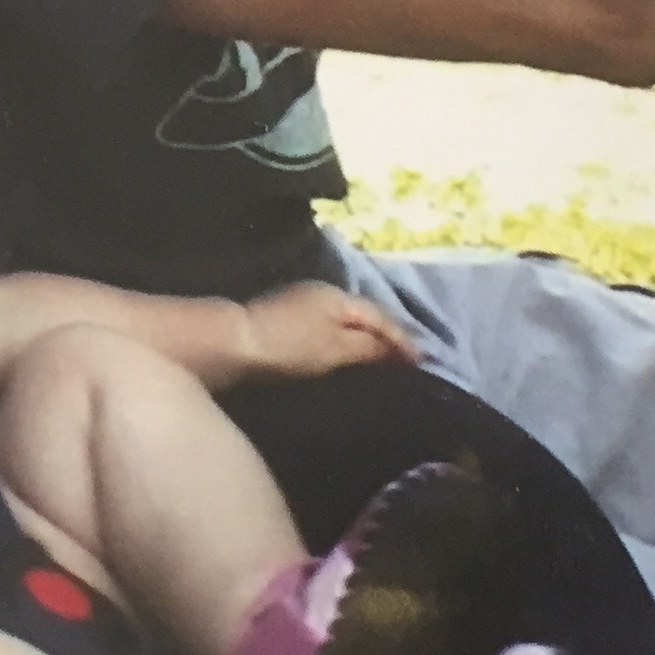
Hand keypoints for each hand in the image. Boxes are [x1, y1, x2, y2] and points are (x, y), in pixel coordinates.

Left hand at [240, 281, 419, 378]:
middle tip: (406, 359)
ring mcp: (302, 303)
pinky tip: (346, 354)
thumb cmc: (287, 346)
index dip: (402, 338)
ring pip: (346, 320)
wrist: (233, 343)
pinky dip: (345, 339)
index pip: (380, 315)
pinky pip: (330, 326)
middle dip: (386, 335)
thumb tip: (396, 348)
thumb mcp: (334, 348)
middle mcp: (323, 293)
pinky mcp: (287, 319)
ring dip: (366, 337)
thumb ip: (367, 346)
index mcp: (338, 296)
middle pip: (364, 314)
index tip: (421, 361)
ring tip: (382, 359)